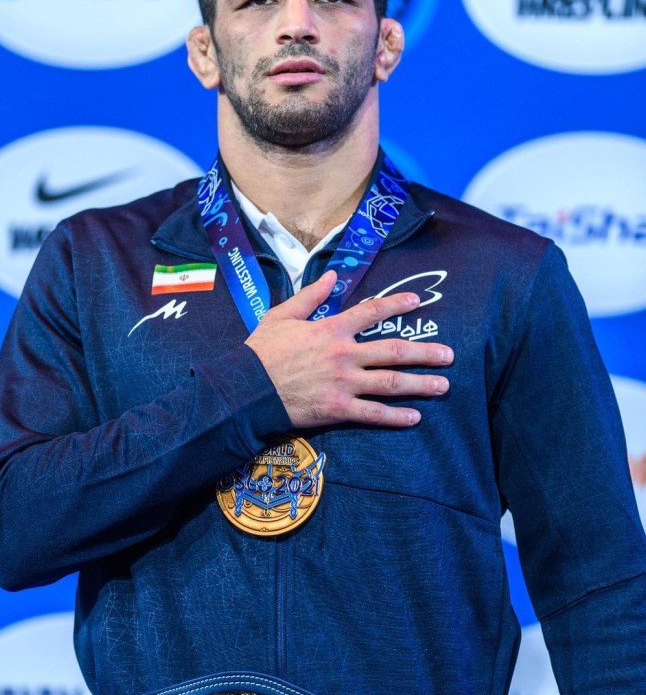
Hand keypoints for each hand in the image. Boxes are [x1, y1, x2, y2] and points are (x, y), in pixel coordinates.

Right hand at [245, 271, 453, 427]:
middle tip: (449, 355)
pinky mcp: (339, 409)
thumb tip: (330, 277)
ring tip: (443, 385)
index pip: (371, 312)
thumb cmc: (261, 351)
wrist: (245, 389)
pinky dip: (396, 417)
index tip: (418, 302)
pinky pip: (373, 414)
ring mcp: (344, 383)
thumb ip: (310, 296)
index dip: (396, 304)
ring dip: (420, 384)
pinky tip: (415, 417)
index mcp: (332, 329)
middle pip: (393, 351)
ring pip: (390, 383)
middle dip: (424, 352)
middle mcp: (345, 354)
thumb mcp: (281, 315)